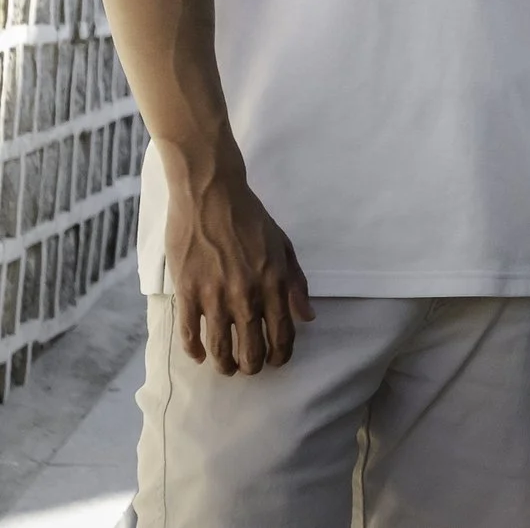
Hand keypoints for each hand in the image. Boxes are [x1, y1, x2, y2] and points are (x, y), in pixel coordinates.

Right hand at [163, 163, 314, 374]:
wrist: (211, 197)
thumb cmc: (251, 219)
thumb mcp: (284, 247)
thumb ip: (296, 284)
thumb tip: (306, 317)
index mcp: (274, 283)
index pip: (282, 333)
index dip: (281, 353)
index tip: (277, 361)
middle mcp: (246, 295)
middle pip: (251, 347)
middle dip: (253, 364)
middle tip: (250, 367)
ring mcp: (214, 296)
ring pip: (220, 347)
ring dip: (225, 364)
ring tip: (227, 368)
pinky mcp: (186, 292)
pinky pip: (190, 332)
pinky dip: (195, 350)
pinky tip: (200, 355)